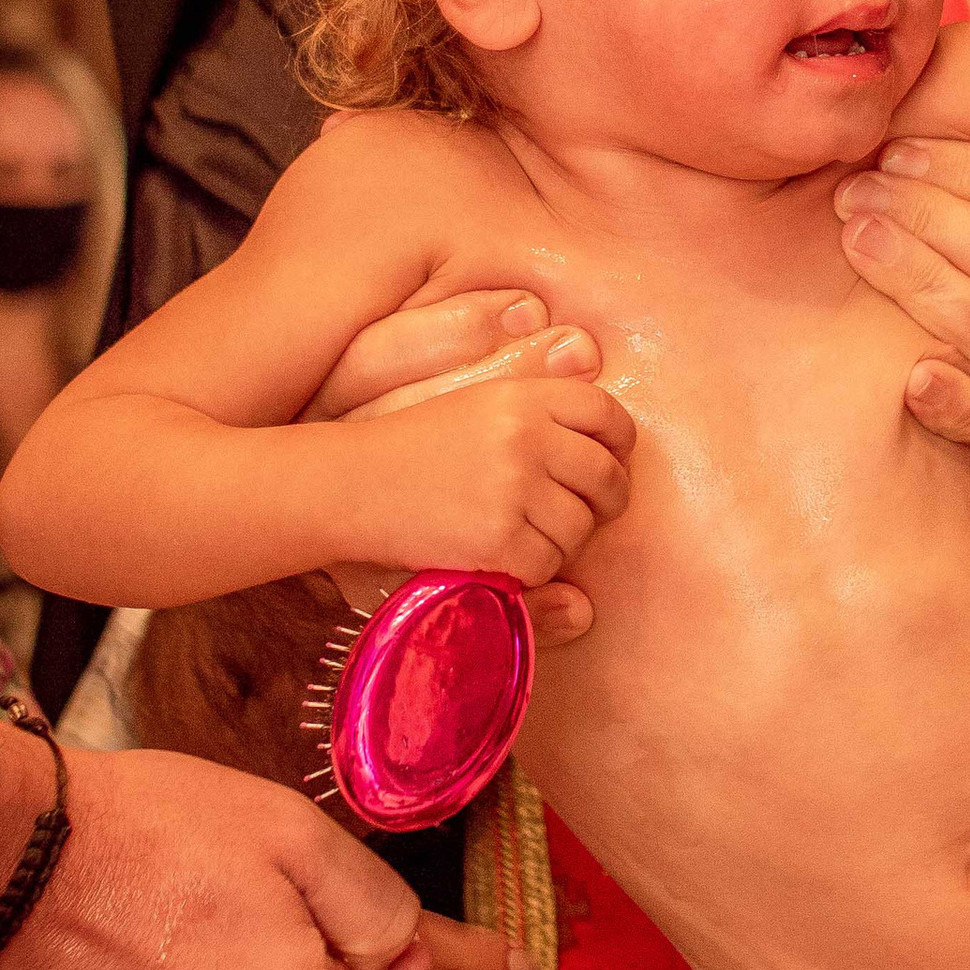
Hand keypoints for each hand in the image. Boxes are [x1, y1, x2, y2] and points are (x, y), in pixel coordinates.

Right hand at [331, 332, 629, 587]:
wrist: (349, 484)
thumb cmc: (414, 448)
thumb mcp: (478, 404)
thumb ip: (541, 414)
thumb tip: (614, 450)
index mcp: (525, 397)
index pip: (607, 414)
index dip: (620, 445)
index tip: (612, 464)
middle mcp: (527, 437)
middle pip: (607, 477)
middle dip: (605, 503)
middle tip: (585, 515)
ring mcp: (514, 488)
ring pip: (580, 528)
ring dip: (563, 542)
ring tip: (525, 535)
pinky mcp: (498, 538)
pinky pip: (547, 565)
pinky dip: (532, 571)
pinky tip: (501, 558)